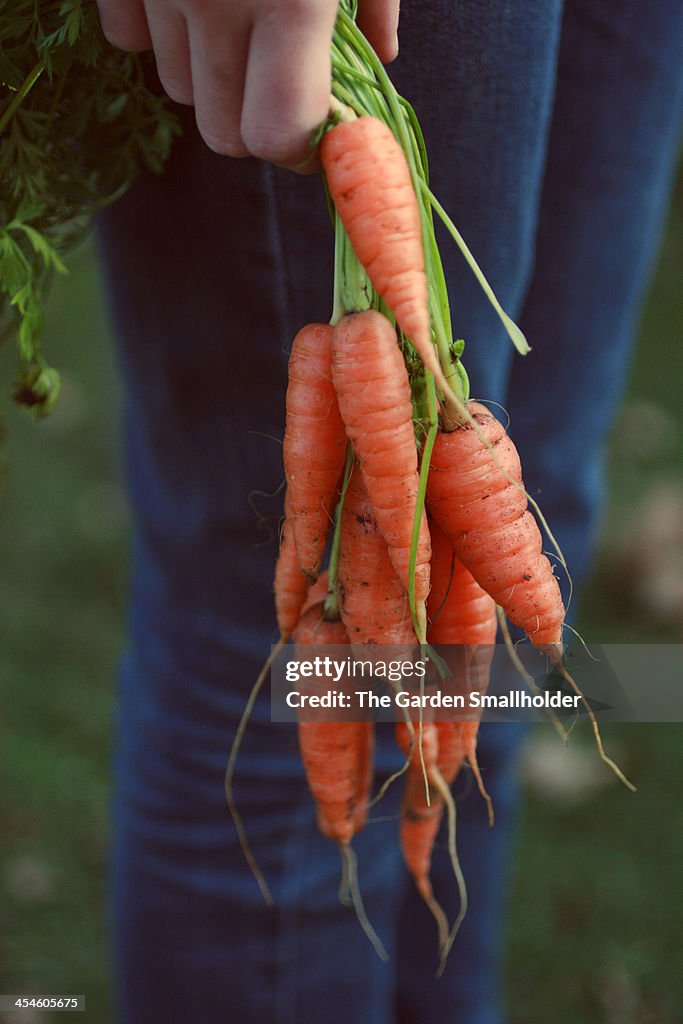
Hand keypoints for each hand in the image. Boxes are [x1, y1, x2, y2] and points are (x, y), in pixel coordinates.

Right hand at [96, 0, 399, 169]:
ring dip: (211, 81)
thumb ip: (377, 0)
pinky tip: (188, 3)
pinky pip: (128, 37)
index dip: (300, 149)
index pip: (277, 136)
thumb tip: (384, 63)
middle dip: (256, 128)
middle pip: (223, 133)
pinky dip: (157, 33)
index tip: (317, 135)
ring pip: (177, 91)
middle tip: (281, 87)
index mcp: (290, 0)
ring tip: (239, 27)